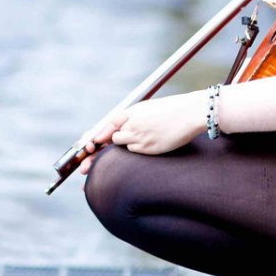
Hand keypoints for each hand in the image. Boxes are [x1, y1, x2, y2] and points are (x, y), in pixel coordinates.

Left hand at [76, 94, 208, 172]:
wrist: (190, 113)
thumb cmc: (168, 110)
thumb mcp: (145, 108)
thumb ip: (128, 118)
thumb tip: (112, 132)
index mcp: (130, 113)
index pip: (105, 127)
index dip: (93, 138)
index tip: (85, 147)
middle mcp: (132, 125)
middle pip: (110, 140)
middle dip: (99, 152)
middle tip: (85, 167)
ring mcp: (141, 138)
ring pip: (123, 146)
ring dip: (124, 147)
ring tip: (140, 140)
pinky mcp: (150, 149)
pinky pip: (136, 152)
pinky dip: (138, 149)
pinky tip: (152, 141)